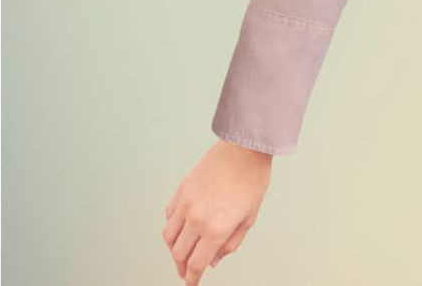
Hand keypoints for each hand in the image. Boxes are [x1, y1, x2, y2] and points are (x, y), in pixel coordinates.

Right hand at [163, 140, 274, 282]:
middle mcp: (196, 219)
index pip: (196, 264)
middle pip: (179, 254)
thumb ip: (230, 244)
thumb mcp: (249, 218)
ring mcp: (186, 204)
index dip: (192, 279)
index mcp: (216, 229)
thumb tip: (213, 260)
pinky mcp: (181, 190)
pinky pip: (169, 216)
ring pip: (168, 237)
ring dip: (173, 249)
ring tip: (181, 253)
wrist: (244, 149)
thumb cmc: (252, 181)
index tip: (191, 285)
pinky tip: (180, 229)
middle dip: (182, 267)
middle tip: (186, 272)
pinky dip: (172, 227)